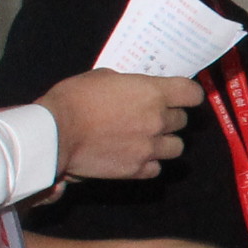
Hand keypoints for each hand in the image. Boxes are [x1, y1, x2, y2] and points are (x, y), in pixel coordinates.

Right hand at [42, 71, 197, 179]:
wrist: (56, 132)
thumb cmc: (75, 98)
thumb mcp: (104, 77)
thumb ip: (129, 85)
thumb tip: (135, 91)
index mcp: (153, 93)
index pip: (192, 94)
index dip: (188, 95)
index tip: (181, 97)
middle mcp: (158, 120)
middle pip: (182, 121)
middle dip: (170, 118)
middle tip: (151, 117)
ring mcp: (150, 148)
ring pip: (176, 147)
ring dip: (165, 142)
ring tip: (147, 139)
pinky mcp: (137, 170)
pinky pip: (156, 168)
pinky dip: (149, 163)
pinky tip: (135, 156)